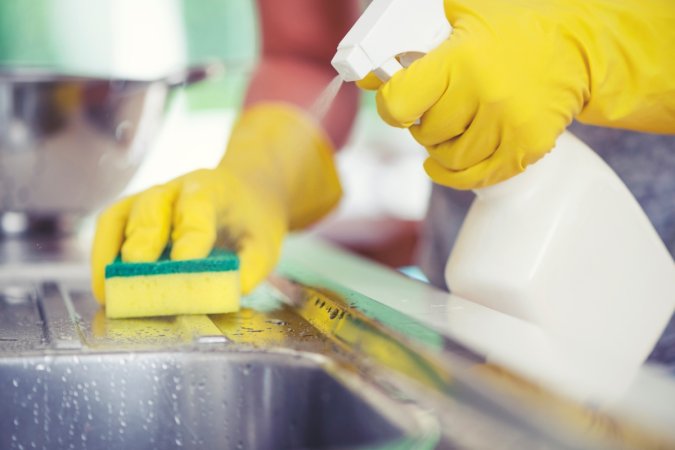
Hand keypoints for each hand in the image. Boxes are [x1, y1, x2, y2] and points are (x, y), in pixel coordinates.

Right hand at [91, 104, 340, 302]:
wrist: (245, 191)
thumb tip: (226, 292)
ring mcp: (150, 197)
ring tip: (109, 291)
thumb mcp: (265, 243)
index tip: (184, 266)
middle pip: (151, 209)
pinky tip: (103, 286)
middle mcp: (176, 188)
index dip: (189, 239)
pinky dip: (101, 254)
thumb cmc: (252, 221)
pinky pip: (109, 226)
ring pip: (122, 215)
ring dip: (112, 252)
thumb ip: (250, 267)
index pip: (197, 211)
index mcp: (213, 190)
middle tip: (138, 279)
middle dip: (144, 244)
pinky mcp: (133, 210)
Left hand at [367, 0, 674, 188]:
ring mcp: (509, 125)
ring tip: (454, 123)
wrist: (574, 46)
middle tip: (436, 105)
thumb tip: (363, 78)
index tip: (399, 99)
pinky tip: (446, 161)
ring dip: (442, 145)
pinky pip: (475, 178)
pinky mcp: (527, 147)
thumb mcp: (459, 14)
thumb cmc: (510, 27)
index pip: (398, 104)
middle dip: (423, 120)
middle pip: (424, 133)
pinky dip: (455, 173)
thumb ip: (408, 40)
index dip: (392, 104)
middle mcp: (486, 95)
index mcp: (462, 58)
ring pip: (448, 158)